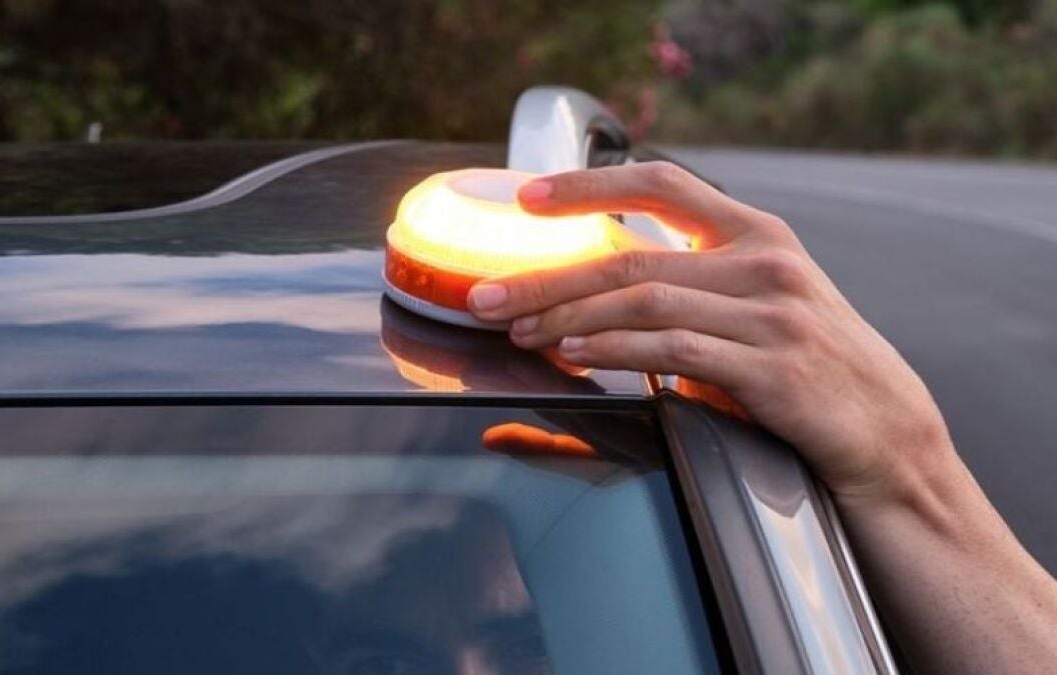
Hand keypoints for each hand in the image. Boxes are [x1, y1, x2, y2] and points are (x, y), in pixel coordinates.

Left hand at [466, 162, 952, 501]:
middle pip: (631, 254)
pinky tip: (576, 354)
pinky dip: (616, 351)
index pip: (664, 183)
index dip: (591, 185)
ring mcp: (770, 314)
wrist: (887, 431)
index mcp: (757, 233)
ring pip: (644, 301)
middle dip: (547, 276)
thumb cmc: (808, 365)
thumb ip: (692, 287)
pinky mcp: (771, 368)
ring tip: (519, 333)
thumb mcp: (759, 305)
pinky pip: (674, 351)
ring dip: (568, 319)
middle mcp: (764, 262)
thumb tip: (593, 300)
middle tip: (486, 295)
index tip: (529, 196)